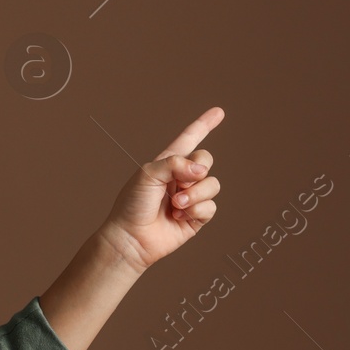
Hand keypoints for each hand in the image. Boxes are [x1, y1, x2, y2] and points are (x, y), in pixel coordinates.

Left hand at [98, 106, 224, 273]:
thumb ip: (175, 163)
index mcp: (167, 163)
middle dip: (197, 169)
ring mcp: (190, 197)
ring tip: (175, 204)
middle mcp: (180, 178)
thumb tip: (202, 171)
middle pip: (206, 160)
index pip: (189, 139)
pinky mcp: (196, 218)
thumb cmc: (132, 205)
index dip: (204, 125)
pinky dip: (196, 210)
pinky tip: (178, 217)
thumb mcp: (148, 174)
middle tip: (179, 184)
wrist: (131, 237)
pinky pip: (210, 207)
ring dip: (195, 193)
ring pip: (212, 184)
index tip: (219, 112)